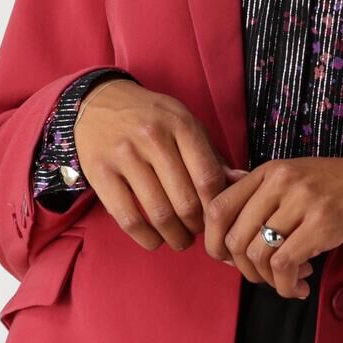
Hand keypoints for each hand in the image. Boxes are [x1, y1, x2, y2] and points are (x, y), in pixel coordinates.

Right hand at [70, 81, 231, 251]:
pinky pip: (128, 219)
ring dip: (175, 237)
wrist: (99, 102)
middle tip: (197, 232)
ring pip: (159, 214)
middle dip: (197, 227)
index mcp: (181, 124)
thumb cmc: (152, 119)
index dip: (215, 208)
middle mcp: (152, 137)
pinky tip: (154, 240)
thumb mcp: (185, 124)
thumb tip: (242, 182)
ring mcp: (124, 155)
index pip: (208, 178)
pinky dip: (146, 238)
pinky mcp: (100, 173)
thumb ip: (212, 155)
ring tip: (179, 239)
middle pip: (186, 201)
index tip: (215, 218)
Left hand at [201, 157, 342, 299]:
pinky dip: (286, 285)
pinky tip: (300, 287)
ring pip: (257, 254)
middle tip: (266, 278)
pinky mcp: (323, 223)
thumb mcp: (298, 184)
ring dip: (268, 281)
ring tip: (288, 283)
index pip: (218, 207)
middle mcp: (281, 180)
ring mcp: (303, 200)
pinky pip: (284, 265)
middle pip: (234, 237)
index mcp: (270, 170)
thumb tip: (223, 230)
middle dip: (245, 270)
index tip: (231, 262)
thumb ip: (262, 199)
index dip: (214, 243)